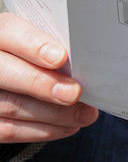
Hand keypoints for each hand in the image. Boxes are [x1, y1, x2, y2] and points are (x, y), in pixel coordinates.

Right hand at [0, 13, 98, 141]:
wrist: (15, 74)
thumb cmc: (36, 54)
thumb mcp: (40, 40)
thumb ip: (53, 46)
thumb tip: (86, 61)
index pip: (9, 31)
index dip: (33, 45)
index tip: (59, 57)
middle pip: (5, 72)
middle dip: (43, 84)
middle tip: (75, 93)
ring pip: (11, 105)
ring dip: (53, 114)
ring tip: (85, 114)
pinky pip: (8, 129)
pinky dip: (42, 130)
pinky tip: (68, 126)